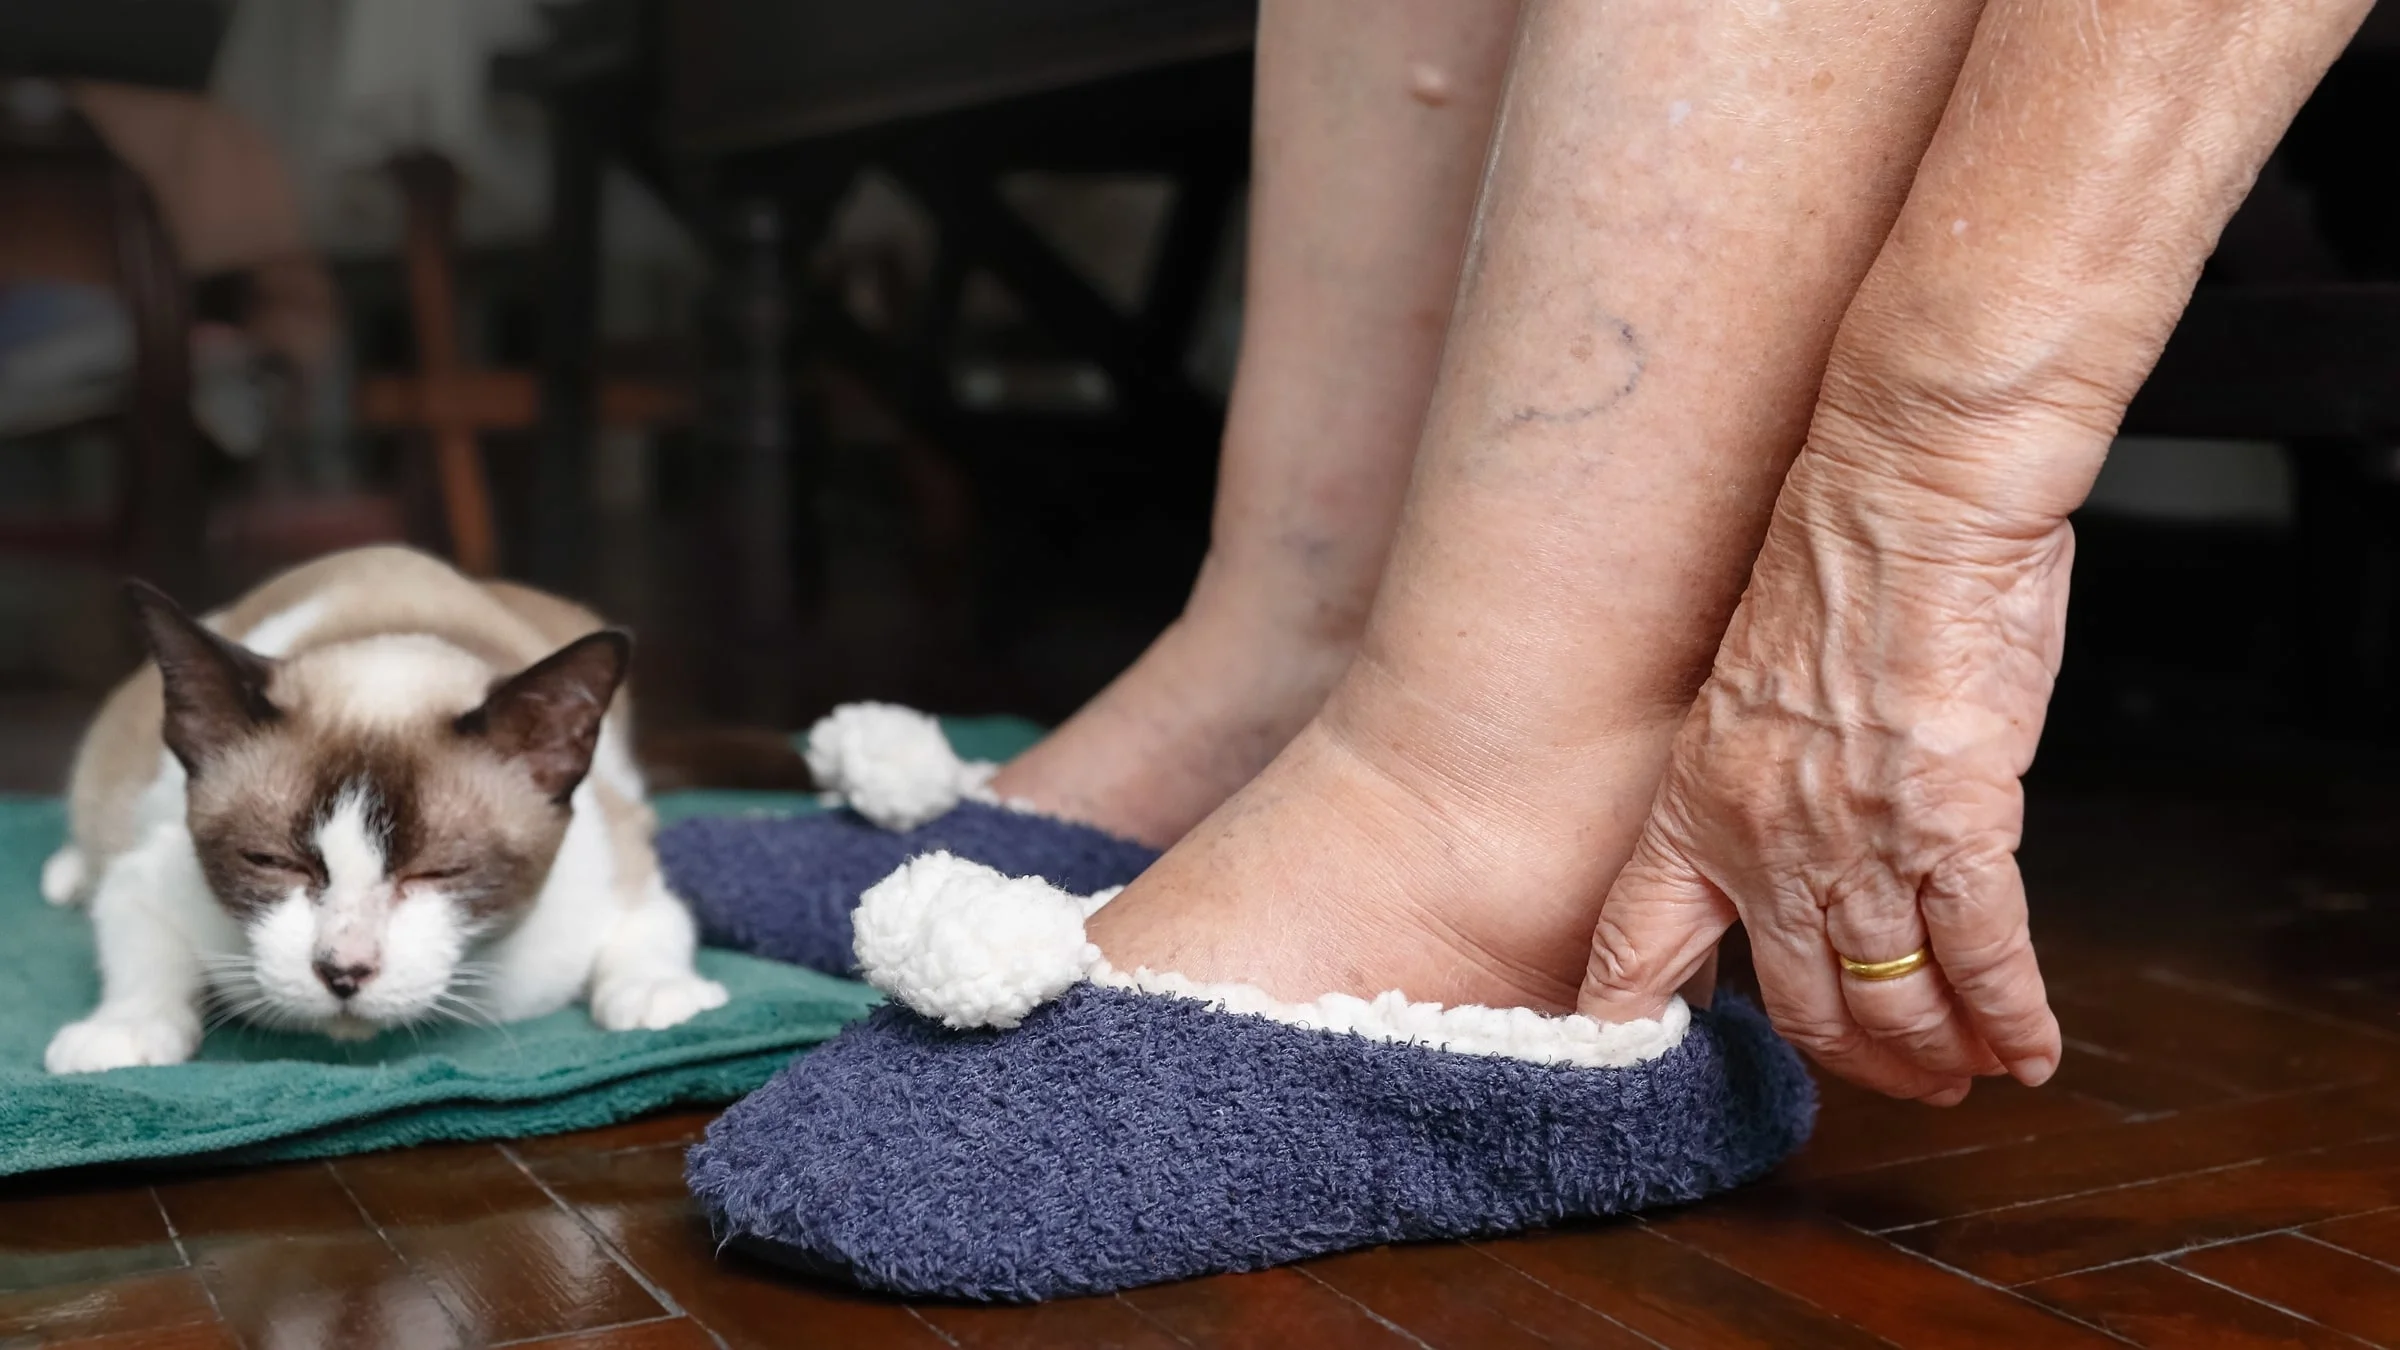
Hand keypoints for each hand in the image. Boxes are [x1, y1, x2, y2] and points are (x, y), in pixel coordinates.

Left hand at [1577, 421, 2069, 1103]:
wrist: (1906, 503)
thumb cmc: (1845, 569)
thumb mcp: (1756, 687)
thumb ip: (1772, 772)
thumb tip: (1814, 818)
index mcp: (1698, 801)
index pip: (1638, 939)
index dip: (1632, 1012)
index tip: (1633, 1051)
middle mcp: (1765, 841)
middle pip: (1799, 1002)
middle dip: (1854, 1057)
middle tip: (1898, 1076)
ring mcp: (1858, 843)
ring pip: (1893, 997)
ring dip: (1936, 1049)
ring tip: (1964, 1067)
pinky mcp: (1954, 827)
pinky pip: (1981, 957)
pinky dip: (2012, 1015)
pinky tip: (2032, 1048)